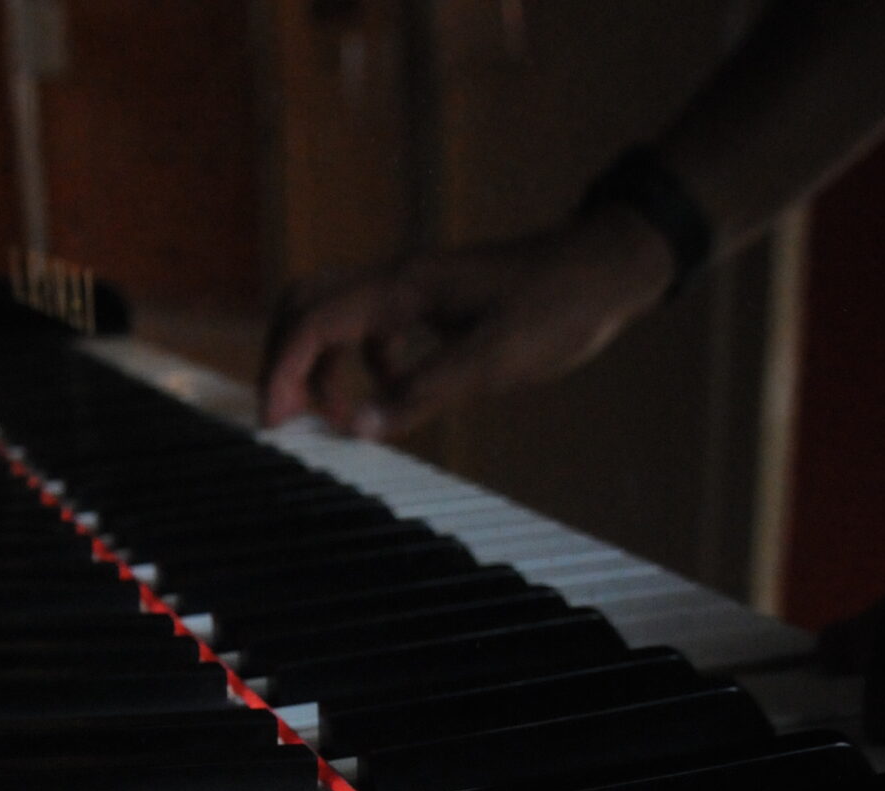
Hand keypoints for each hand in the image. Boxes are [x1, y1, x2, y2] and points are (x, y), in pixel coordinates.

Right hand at [259, 205, 676, 439]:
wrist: (608, 267)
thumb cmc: (559, 306)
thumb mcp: (495, 359)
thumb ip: (424, 392)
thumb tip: (358, 428)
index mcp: (403, 287)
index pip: (314, 322)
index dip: (284, 373)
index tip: (276, 424)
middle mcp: (397, 280)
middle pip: (306, 306)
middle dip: (285, 360)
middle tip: (288, 418)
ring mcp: (413, 288)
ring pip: (335, 317)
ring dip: (322, 366)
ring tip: (339, 417)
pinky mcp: (431, 302)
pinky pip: (373, 329)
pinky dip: (364, 364)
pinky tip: (391, 395)